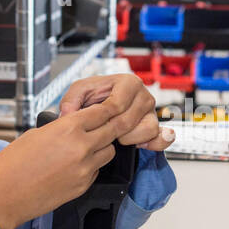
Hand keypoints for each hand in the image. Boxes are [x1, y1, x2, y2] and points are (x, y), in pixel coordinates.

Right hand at [0, 103, 131, 228]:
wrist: (5, 197)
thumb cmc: (12, 166)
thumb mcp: (34, 134)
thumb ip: (59, 127)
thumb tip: (70, 124)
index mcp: (68, 129)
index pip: (101, 112)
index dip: (106, 109)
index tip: (106, 109)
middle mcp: (81, 147)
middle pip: (112, 130)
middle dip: (110, 125)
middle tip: (105, 125)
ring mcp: (84, 168)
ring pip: (109, 152)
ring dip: (103, 146)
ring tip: (88, 146)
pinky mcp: (83, 185)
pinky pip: (97, 170)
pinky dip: (92, 165)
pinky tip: (77, 164)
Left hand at [59, 74, 174, 151]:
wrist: (106, 103)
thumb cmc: (96, 96)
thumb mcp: (80, 92)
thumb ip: (71, 100)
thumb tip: (67, 114)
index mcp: (128, 82)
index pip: (117, 105)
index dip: (103, 119)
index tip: (93, 124)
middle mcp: (143, 96)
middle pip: (130, 119)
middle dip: (112, 130)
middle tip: (101, 132)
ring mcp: (151, 112)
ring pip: (146, 129)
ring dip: (128, 137)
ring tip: (116, 136)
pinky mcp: (156, 127)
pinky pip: (161, 138)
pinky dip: (155, 143)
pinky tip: (141, 146)